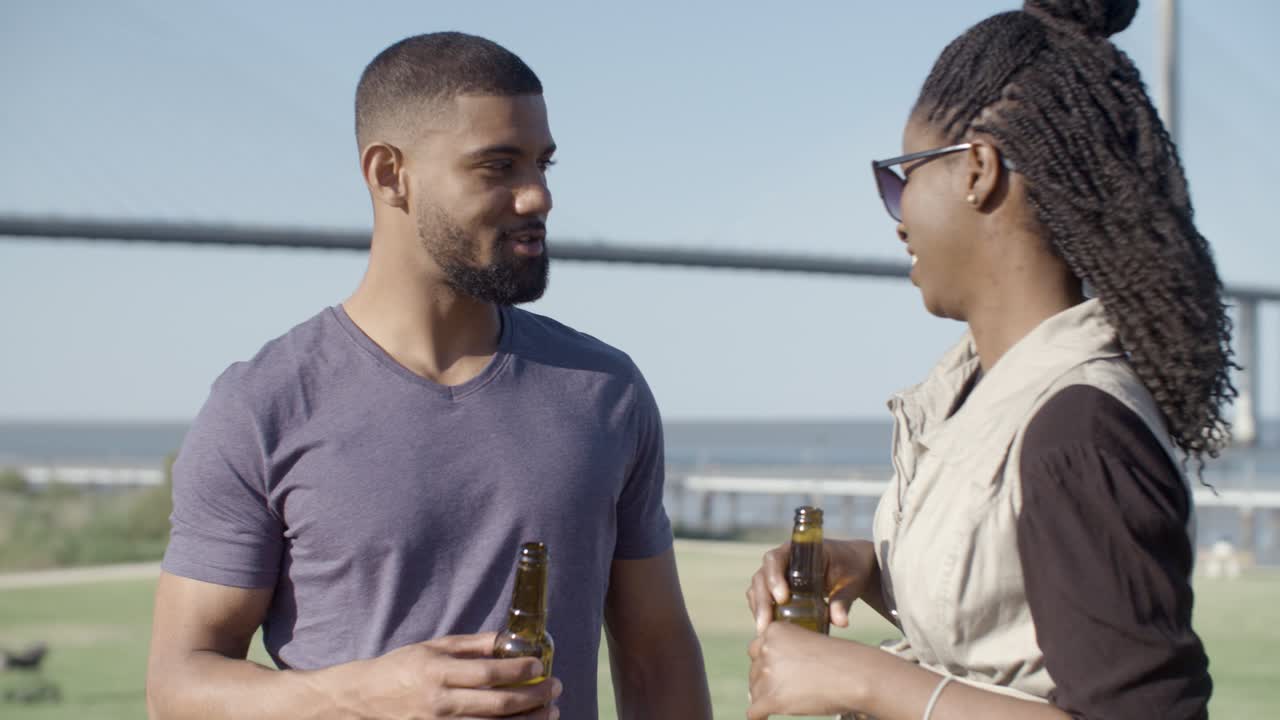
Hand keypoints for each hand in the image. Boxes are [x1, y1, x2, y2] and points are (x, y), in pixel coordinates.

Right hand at [331, 632, 560, 718]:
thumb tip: (509, 637)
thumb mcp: (434, 647)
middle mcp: (439, 703)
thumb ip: (473, 645)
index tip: (539, 665)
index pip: (487, 673)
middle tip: (555, 688)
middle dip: (533, 697)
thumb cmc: (402, 668)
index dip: (518, 671)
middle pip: (497, 705)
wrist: (363, 699)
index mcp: (438, 673)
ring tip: (550, 712)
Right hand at [746, 538, 877, 633]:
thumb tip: (841, 622)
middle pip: (761, 576)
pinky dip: (762, 612)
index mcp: (798, 550)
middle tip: (766, 624)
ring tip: (764, 630)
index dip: (774, 577)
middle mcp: (783, 560)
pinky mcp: (778, 589)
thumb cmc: (851, 569)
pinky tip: (768, 629)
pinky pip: (762, 599)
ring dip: (758, 609)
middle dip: (762, 600)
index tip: (782, 599)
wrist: (852, 567)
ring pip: (758, 589)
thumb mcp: (851, 583)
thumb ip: (843, 600)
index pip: (775, 558)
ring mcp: (778, 575)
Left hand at [746, 622, 862, 718]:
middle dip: (766, 681)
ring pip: (754, 692)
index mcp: (774, 631)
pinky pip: (754, 713)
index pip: (756, 650)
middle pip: (754, 671)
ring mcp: (767, 674)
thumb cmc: (840, 660)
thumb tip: (761, 678)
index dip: (768, 663)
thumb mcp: (807, 642)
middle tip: (788, 689)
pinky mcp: (771, 699)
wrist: (857, 676)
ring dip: (767, 699)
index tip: (782, 673)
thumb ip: (783, 652)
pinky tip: (765, 719)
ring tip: (790, 702)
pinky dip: (759, 718)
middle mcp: (765, 649)